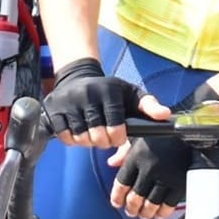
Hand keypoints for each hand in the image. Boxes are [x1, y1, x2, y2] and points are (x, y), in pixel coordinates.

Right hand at [41, 57, 167, 149]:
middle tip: (104, 136)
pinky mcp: (53, 110)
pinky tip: (79, 132)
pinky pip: (65, 136)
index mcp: (109, 91)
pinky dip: (73, 140)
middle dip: (103, 141)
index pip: (116, 127)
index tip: (118, 135)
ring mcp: (68, 102)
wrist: (76, 77)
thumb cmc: (109, 91)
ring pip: (81, 138)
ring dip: (88, 142)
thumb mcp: (130, 93)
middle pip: (97, 136)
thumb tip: (165, 115)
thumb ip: (148, 105)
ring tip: (92, 133)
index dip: (118, 137)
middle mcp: (87, 94)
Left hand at [106, 82, 216, 218]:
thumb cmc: (163, 132)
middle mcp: (150, 167)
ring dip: (145, 212)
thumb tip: (111, 163)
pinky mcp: (180, 182)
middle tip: (131, 211)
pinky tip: (159, 213)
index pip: (121, 183)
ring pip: (151, 203)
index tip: (116, 203)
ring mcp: (166, 176)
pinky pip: (169, 204)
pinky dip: (162, 212)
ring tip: (143, 214)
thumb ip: (124, 150)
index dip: (117, 196)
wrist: (192, 129)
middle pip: (135, 197)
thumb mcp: (141, 135)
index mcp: (137, 155)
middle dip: (131, 207)